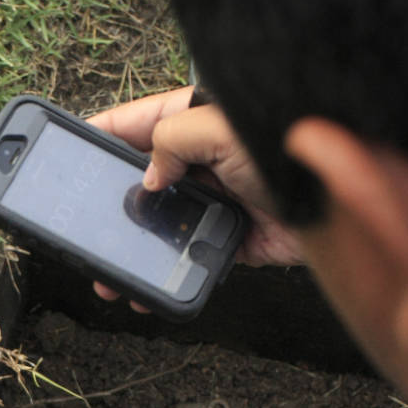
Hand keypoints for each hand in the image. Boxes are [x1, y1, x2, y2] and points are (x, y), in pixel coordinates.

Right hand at [88, 87, 307, 308]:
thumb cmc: (288, 149)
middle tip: (79, 224)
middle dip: (109, 204)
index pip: (134, 124)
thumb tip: (148, 178)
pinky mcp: (228, 237)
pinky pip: (187, 256)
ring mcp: (214, 199)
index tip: (68, 150)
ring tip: (105, 271)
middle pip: (141, 180)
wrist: (339, 201)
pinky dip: (164, 273)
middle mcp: (202, 159)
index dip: (99, 135)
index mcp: (195, 121)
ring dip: (132, 246)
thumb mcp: (219, 128)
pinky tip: (144, 286)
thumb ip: (171, 142)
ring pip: (160, 223)